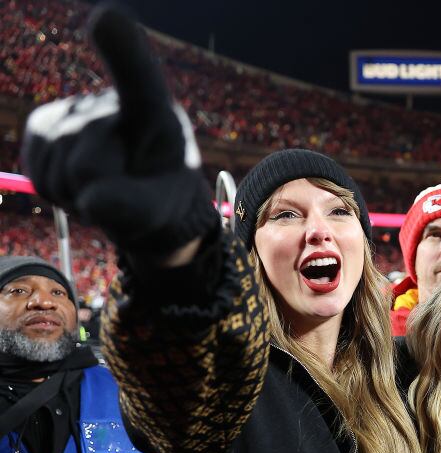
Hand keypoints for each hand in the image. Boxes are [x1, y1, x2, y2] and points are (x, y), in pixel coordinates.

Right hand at [21, 5, 217, 255]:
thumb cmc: (162, 198)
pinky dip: (58, 190)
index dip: (123, 50)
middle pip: (87, 162)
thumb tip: (95, 201)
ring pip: (59, 170)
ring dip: (79, 192)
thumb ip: (137, 208)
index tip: (107, 18)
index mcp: (155, 112)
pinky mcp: (44, 127)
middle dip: (102, 190)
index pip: (140, 79)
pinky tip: (79, 182)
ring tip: (107, 184)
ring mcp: (74, 110)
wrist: (143, 201)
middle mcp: (110, 101)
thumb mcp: (163, 209)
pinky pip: (39, 172)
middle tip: (126, 187)